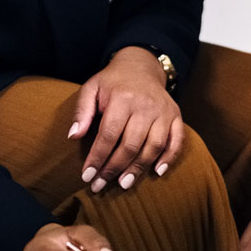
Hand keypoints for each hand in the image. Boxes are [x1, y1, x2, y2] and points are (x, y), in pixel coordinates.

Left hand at [68, 46, 182, 192]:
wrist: (141, 66)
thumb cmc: (113, 82)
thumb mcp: (92, 88)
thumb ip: (82, 111)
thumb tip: (73, 136)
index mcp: (123, 98)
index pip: (109, 134)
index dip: (98, 157)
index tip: (87, 176)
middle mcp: (146, 105)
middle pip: (131, 144)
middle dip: (114, 168)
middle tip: (100, 185)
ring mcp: (163, 111)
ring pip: (154, 146)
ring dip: (139, 168)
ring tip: (124, 184)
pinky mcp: (175, 115)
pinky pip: (177, 140)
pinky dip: (169, 157)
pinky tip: (157, 172)